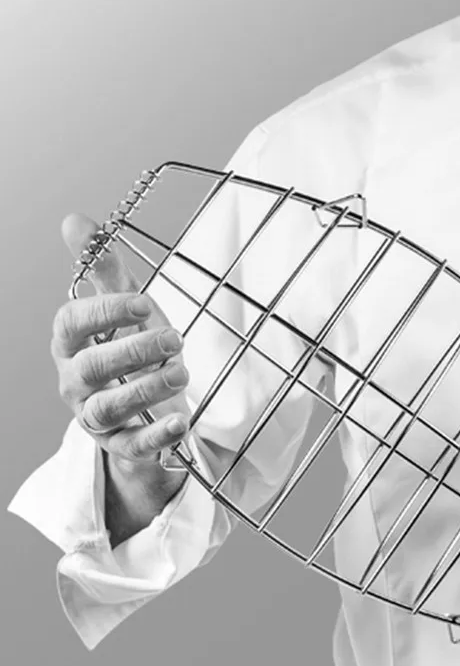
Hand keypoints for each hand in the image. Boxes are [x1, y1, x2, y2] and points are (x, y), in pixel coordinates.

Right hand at [52, 212, 191, 468]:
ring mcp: (95, 415)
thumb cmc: (127, 345)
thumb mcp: (122, 305)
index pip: (71, 324)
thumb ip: (103, 267)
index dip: (104, 311)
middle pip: (92, 367)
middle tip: (175, 339)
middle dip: (133, 351)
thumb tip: (75, 220)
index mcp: (71, 342)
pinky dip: (156, 437)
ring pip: (110, 406)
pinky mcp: (119, 443)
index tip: (143, 302)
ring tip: (182, 372)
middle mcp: (75, 380)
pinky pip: (132, 445)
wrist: (143, 400)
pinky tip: (181, 422)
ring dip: (147, 389)